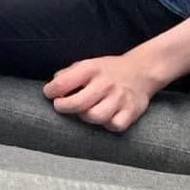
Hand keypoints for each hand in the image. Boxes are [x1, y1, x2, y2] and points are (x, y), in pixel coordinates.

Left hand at [44, 52, 162, 131]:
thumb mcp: (87, 63)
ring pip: (96, 117)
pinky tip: (103, 118)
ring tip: (82, 111)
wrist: (141, 70)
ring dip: (84, 117)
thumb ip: (69, 74)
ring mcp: (119, 98)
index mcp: (91, 68)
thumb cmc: (108, 70)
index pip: (64, 82)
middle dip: (64, 107)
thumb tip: (52, 85)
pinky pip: (115, 125)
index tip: (49, 94)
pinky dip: (106, 125)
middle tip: (60, 106)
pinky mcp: (131, 111)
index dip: (51, 90)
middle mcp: (105, 83)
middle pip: (78, 103)